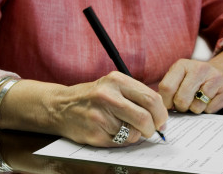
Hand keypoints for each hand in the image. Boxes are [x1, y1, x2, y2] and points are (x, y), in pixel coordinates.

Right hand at [0, 71, 167, 146]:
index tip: (161, 120)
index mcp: (116, 80)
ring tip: (125, 128)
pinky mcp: (94, 133)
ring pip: (134, 133)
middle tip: (151, 130)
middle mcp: (108, 96)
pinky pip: (121, 142)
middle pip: (145, 117)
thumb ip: (136, 95)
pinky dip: (122, 140)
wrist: (61, 106)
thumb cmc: (92, 96)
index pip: (151, 98)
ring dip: (135, 134)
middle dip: (153, 128)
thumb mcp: (113, 85)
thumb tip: (159, 113)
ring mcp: (100, 116)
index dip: (161, 113)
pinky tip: (112, 131)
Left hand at [158, 59, 222, 113]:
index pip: (166, 88)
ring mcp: (215, 78)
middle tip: (184, 104)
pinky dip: (207, 109)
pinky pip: (210, 110)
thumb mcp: (179, 77)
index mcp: (182, 65)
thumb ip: (168, 89)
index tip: (169, 104)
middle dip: (181, 107)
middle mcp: (199, 68)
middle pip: (181, 100)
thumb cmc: (194, 79)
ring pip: (196, 107)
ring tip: (197, 99)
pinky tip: (209, 100)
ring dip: (194, 108)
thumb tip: (161, 108)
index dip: (166, 101)